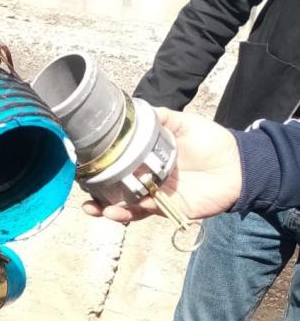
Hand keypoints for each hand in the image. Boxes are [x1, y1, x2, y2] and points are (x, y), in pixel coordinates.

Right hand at [81, 108, 242, 223]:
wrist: (237, 167)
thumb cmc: (213, 143)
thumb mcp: (185, 123)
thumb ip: (162, 118)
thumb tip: (136, 107)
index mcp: (147, 158)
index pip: (118, 163)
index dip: (100, 167)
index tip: (83, 166)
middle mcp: (145, 177)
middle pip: (114, 189)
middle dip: (94, 195)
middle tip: (82, 195)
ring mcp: (153, 195)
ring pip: (122, 204)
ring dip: (105, 209)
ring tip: (93, 208)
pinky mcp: (164, 209)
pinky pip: (141, 213)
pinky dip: (127, 213)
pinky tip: (115, 212)